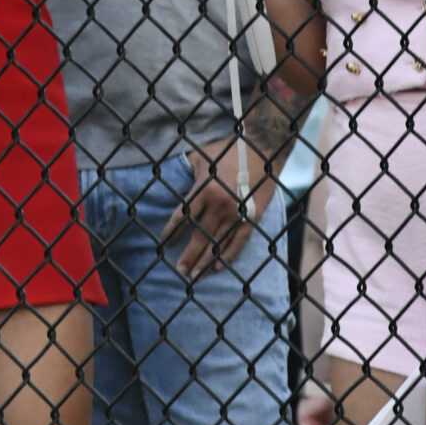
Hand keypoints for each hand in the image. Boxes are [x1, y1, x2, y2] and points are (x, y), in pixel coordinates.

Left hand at [162, 137, 277, 277]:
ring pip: (218, 243)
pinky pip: (238, 242)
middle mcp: (220, 205)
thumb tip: (169, 182)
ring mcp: (237, 214)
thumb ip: (186, 174)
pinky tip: (218, 267)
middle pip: (200, 236)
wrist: (262, 150)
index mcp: (204, 190)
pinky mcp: (252, 218)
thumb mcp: (200, 158)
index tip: (164, 244)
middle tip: (180, 270)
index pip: (183, 217)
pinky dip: (228, 255)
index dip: (172, 232)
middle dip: (189, 255)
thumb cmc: (227, 151)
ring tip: (195, 275)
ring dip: (205, 260)